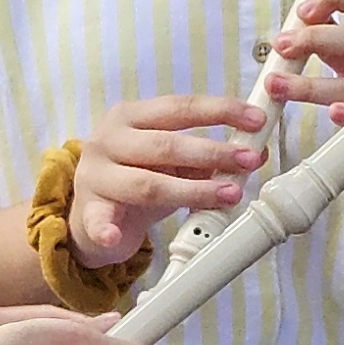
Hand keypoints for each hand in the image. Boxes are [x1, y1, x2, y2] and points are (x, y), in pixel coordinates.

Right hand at [69, 94, 263, 266]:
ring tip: (227, 196)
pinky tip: (114, 237)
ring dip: (192, 191)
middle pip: (165, 144)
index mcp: (131, 117)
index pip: (180, 108)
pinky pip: (97, 221)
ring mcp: (95, 176)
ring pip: (147, 183)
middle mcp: (109, 140)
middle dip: (212, 152)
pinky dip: (105, 229)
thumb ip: (207, 158)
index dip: (220, 111)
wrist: (90, 215)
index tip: (255, 119)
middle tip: (247, 160)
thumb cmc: (135, 180)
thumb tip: (256, 152)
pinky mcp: (86, 211)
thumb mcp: (172, 164)